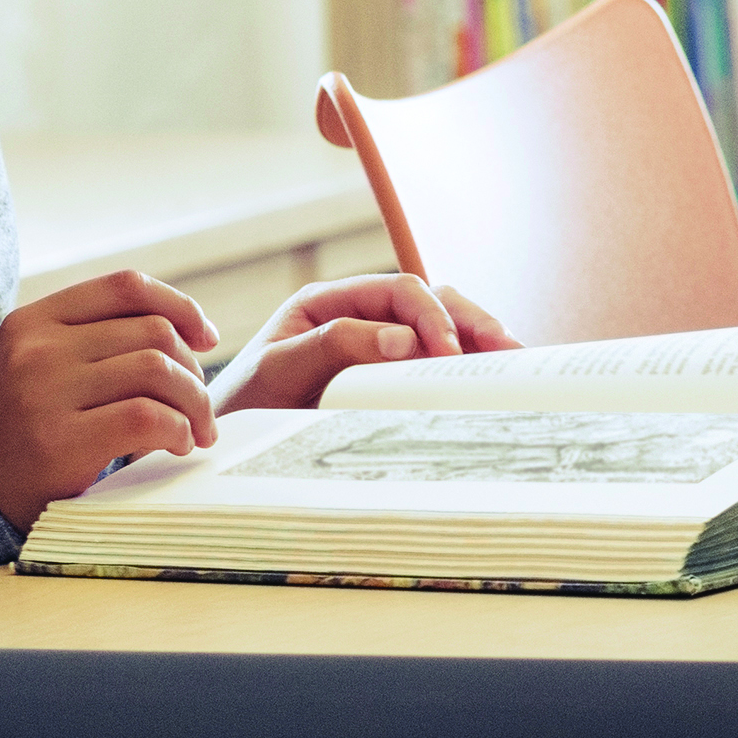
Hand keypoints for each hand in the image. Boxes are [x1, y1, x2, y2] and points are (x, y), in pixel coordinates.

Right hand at [0, 269, 222, 531]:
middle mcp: (37, 348)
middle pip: (152, 332)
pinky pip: (147, 418)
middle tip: (201, 407)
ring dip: (195, 403)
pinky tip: (178, 445)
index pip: (126, 286)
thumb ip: (92, 340)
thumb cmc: (18, 429)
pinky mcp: (60, 442)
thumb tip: (186, 332)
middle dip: (194, 370)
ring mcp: (45, 393)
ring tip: (196, 430)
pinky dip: (178, 430)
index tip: (206, 337)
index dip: (180, 306)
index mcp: (34, 320)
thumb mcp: (36, 364)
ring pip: (157, 370)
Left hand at [217, 272, 517, 413]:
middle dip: (472, 323)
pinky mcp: (385, 377)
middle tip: (505, 352)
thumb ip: (335, 346)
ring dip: (478, 340)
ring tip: (514, 362)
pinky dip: (464, 366)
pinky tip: (490, 381)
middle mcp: (360, 315)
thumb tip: (403, 339)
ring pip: (442, 328)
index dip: (432, 317)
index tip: (447, 354)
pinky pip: (433, 362)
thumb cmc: (245, 404)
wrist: (222, 445)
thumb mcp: (279, 370)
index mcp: (331, 301)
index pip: (400, 292)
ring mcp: (376, 346)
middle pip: (432, 302)